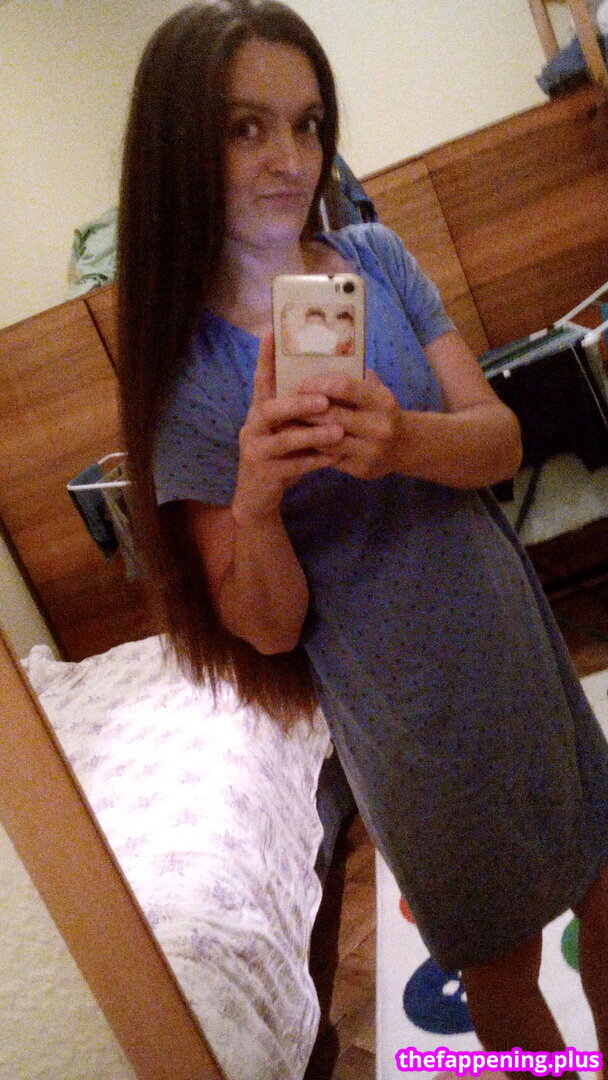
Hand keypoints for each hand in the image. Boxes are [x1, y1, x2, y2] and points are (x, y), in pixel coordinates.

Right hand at [233, 333, 343, 521]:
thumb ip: (299, 411)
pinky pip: (291, 466)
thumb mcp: (287, 431)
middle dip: (298, 403)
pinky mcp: (263, 474)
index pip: (261, 379)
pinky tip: (335, 458)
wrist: (257, 498)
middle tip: (324, 400)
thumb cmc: (279, 458)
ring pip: (283, 440)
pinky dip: (314, 461)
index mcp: (259, 411)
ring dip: (312, 435)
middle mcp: (252, 427)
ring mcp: (255, 451)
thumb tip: (330, 384)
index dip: (265, 357)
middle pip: (270, 409)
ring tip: (338, 432)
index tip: (271, 332)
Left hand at [298, 370, 405, 479]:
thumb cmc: (382, 412)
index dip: (318, 384)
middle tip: (286, 404)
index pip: (344, 387)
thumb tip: (318, 360)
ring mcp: (371, 451)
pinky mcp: (361, 470)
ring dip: (303, 431)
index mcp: (383, 401)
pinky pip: (329, 458)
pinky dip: (312, 448)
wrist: (406, 446)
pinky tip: (300, 440)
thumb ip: (354, 378)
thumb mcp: (377, 390)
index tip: (301, 384)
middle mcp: (380, 427)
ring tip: (287, 422)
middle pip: (331, 416)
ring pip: (327, 440)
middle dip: (305, 409)